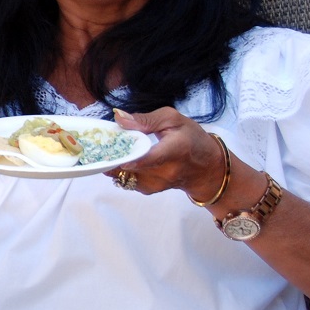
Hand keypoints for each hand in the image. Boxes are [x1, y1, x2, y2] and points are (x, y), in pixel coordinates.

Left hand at [111, 108, 230, 201]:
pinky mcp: (149, 190)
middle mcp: (167, 171)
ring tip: (111, 149)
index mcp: (176, 149)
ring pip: (124, 175)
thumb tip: (119, 119)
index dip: (129, 156)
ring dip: (113, 162)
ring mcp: (158, 183)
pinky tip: (122, 158)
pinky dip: (119, 169)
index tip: (112, 152)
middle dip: (113, 155)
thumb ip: (145, 120)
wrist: (206, 168)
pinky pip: (126, 180)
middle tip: (102, 144)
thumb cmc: (191, 139)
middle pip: (131, 166)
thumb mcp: (173, 120)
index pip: (151, 157)